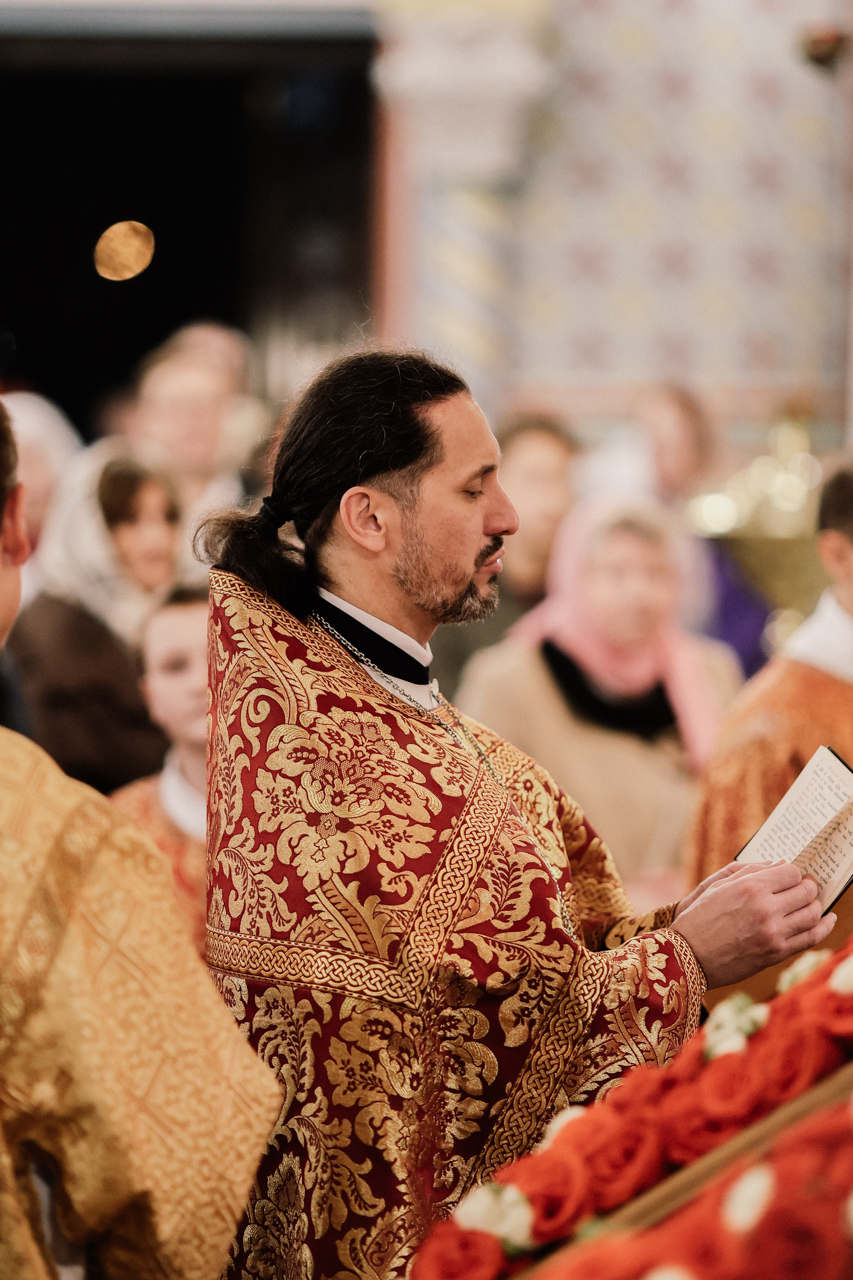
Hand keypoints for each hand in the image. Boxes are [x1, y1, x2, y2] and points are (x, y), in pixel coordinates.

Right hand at [671, 860, 836, 988]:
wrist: (688, 955)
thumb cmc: (699, 916)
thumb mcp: (717, 885)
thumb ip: (751, 871)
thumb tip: (781, 864)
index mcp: (750, 887)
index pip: (791, 872)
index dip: (794, 873)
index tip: (792, 876)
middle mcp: (766, 908)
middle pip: (806, 892)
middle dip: (809, 887)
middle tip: (807, 887)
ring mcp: (773, 933)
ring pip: (812, 914)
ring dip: (817, 906)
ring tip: (813, 903)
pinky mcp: (776, 953)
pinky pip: (810, 938)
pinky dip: (824, 927)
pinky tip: (828, 920)